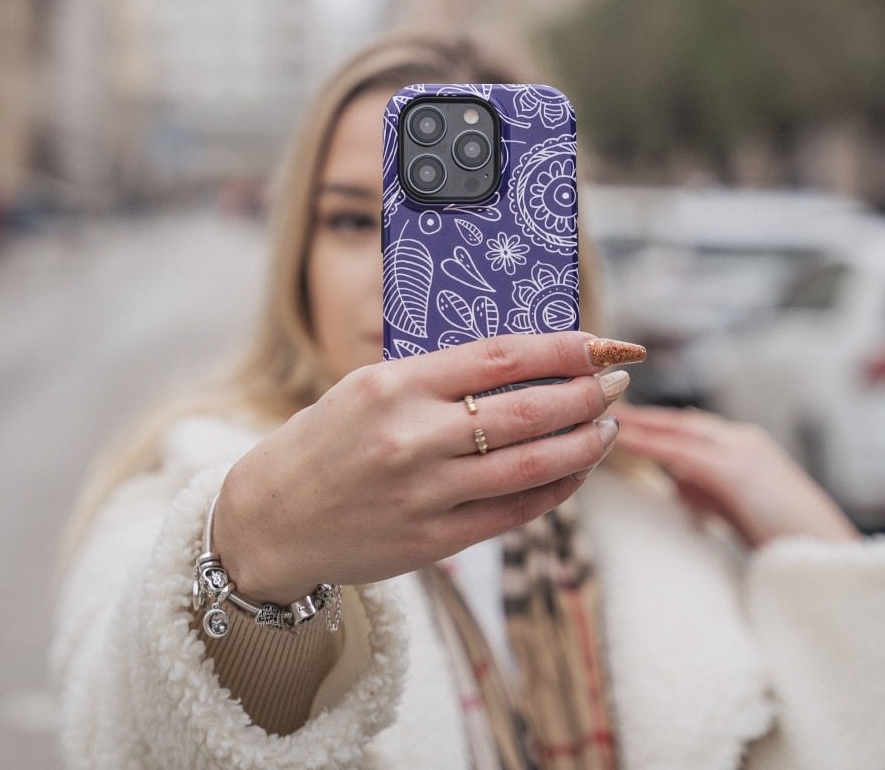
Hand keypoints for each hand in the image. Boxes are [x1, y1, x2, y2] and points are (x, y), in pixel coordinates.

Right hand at [215, 333, 643, 601]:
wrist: (268, 520)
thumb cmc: (321, 442)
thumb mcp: (365, 388)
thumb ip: (435, 377)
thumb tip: (519, 364)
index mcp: (393, 386)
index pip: (500, 357)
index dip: (562, 348)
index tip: (599, 343)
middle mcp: (412, 438)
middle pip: (529, 411)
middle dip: (588, 394)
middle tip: (616, 382)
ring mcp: (425, 494)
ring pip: (533, 465)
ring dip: (584, 443)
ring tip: (608, 425)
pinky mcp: (433, 541)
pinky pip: (515, 513)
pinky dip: (556, 489)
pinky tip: (575, 470)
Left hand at [615, 404, 858, 547]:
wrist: (825, 560)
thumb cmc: (784, 539)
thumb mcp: (739, 507)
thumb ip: (709, 490)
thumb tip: (676, 481)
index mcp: (746, 446)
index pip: (690, 427)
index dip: (656, 422)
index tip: (625, 418)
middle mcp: (743, 440)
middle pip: (680, 422)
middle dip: (641, 416)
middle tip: (602, 407)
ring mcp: (741, 451)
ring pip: (676, 431)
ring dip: (638, 426)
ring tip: (603, 420)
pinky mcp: (736, 471)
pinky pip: (680, 452)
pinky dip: (649, 444)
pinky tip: (624, 442)